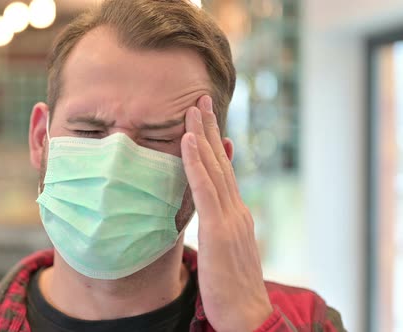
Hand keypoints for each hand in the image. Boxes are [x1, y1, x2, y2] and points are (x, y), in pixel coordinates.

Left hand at [181, 96, 272, 331]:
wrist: (247, 315)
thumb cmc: (231, 288)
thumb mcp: (224, 251)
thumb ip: (217, 228)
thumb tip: (207, 214)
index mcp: (235, 214)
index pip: (223, 172)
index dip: (213, 144)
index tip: (205, 120)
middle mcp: (235, 209)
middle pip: (220, 161)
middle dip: (209, 128)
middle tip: (200, 98)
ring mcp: (229, 217)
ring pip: (213, 167)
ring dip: (202, 134)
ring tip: (193, 107)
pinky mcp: (218, 229)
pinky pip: (204, 188)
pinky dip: (195, 161)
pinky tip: (187, 139)